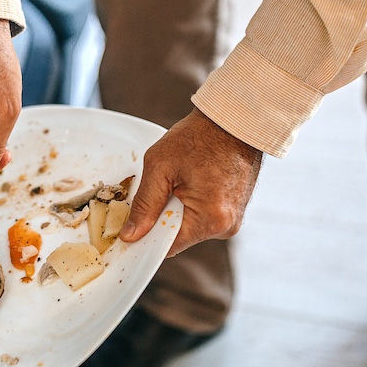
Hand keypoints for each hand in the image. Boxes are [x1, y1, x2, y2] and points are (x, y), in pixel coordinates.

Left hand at [119, 109, 262, 256]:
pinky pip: (204, 215)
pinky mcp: (235, 210)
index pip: (167, 246)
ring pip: (191, 226)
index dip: (147, 236)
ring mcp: (233, 219)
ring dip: (179, 208)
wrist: (234, 120)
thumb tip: (131, 235)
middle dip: (163, 217)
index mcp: (210, 220)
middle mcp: (226, 227)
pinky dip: (192, 202)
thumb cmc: (200, 136)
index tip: (133, 224)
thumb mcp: (160, 167)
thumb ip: (144, 205)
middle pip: (180, 237)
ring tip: (181, 179)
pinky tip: (193, 180)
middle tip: (160, 186)